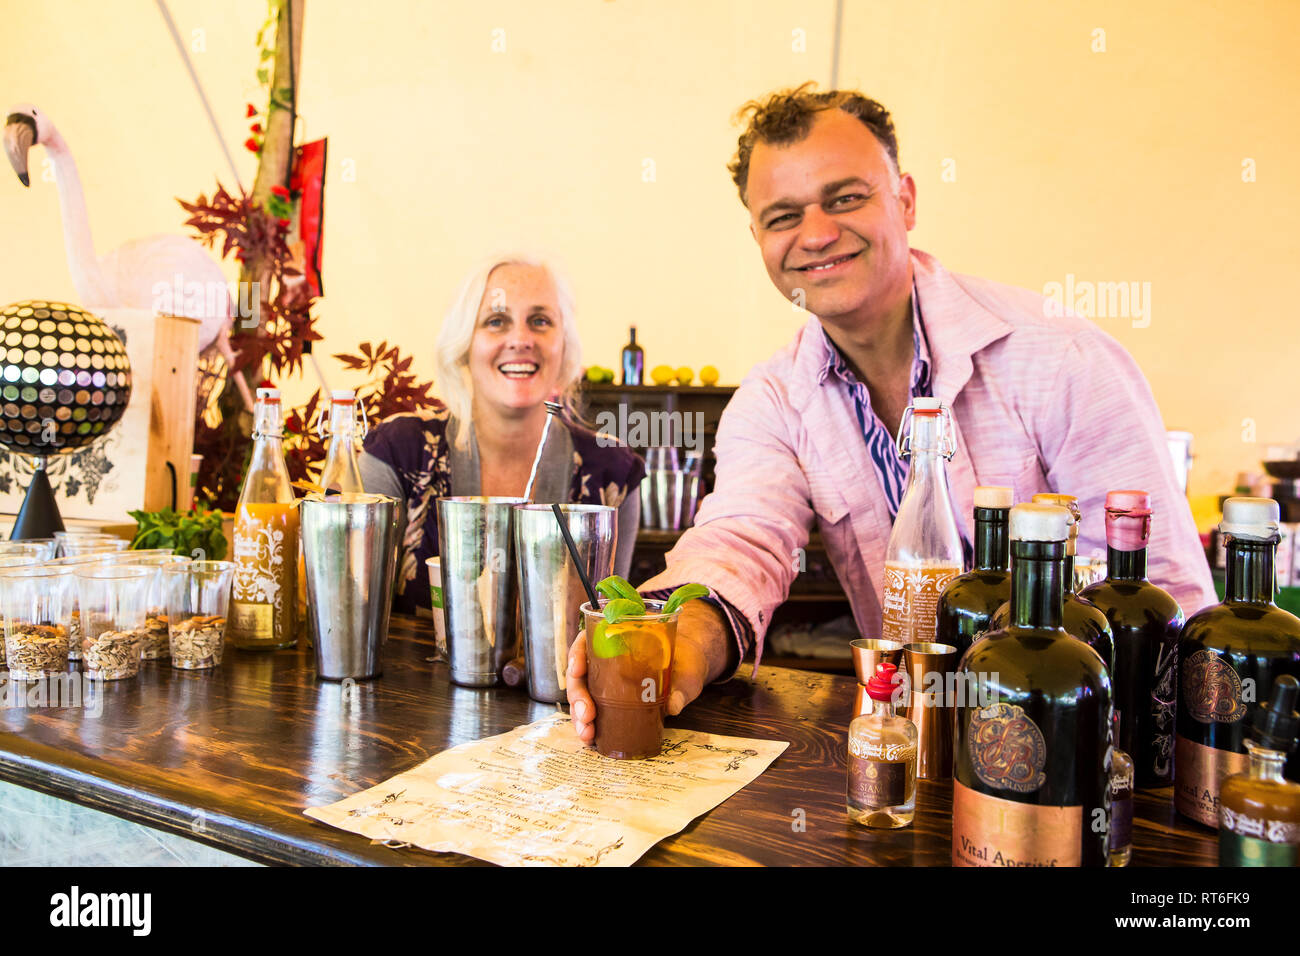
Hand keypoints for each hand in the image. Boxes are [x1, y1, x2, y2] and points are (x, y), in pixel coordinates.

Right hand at [566, 599, 731, 742]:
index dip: (577, 655)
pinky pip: (594, 710)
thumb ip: (682, 684)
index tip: (577, 670)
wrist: (691, 670)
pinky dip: (589, 724)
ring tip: (588, 734)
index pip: (588, 640)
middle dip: (578, 696)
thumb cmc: (687, 660)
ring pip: (583, 695)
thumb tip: (673, 705)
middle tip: (587, 715)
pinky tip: (592, 738)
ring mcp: (607, 681)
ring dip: (580, 716)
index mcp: (619, 638)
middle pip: (580, 673)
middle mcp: (607, 659)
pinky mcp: (613, 701)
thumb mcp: (687, 669)